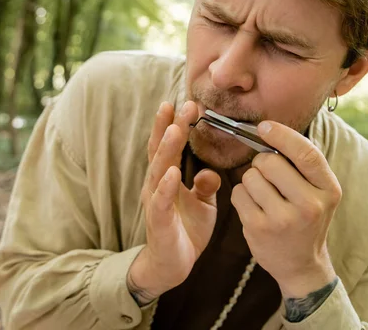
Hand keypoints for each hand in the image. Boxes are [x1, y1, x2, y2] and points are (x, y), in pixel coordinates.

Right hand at [127, 101, 220, 303]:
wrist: (173, 264)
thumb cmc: (186, 228)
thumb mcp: (203, 203)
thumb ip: (206, 184)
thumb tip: (211, 170)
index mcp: (168, 177)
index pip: (169, 145)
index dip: (175, 124)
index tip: (187, 102)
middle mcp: (158, 184)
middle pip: (162, 150)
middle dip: (172, 126)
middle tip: (186, 105)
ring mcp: (155, 201)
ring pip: (159, 169)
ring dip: (168, 148)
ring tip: (177, 129)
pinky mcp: (158, 221)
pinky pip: (161, 201)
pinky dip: (166, 186)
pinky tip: (173, 172)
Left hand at [231, 121, 340, 297]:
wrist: (301, 263)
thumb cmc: (306, 218)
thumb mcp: (318, 192)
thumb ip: (301, 165)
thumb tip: (268, 130)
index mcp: (328, 190)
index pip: (306, 153)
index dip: (282, 135)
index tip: (264, 126)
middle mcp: (310, 205)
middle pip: (270, 161)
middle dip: (262, 162)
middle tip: (268, 176)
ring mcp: (284, 219)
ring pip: (251, 176)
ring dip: (251, 180)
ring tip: (263, 196)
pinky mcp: (260, 228)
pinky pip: (238, 194)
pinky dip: (241, 196)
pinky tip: (254, 208)